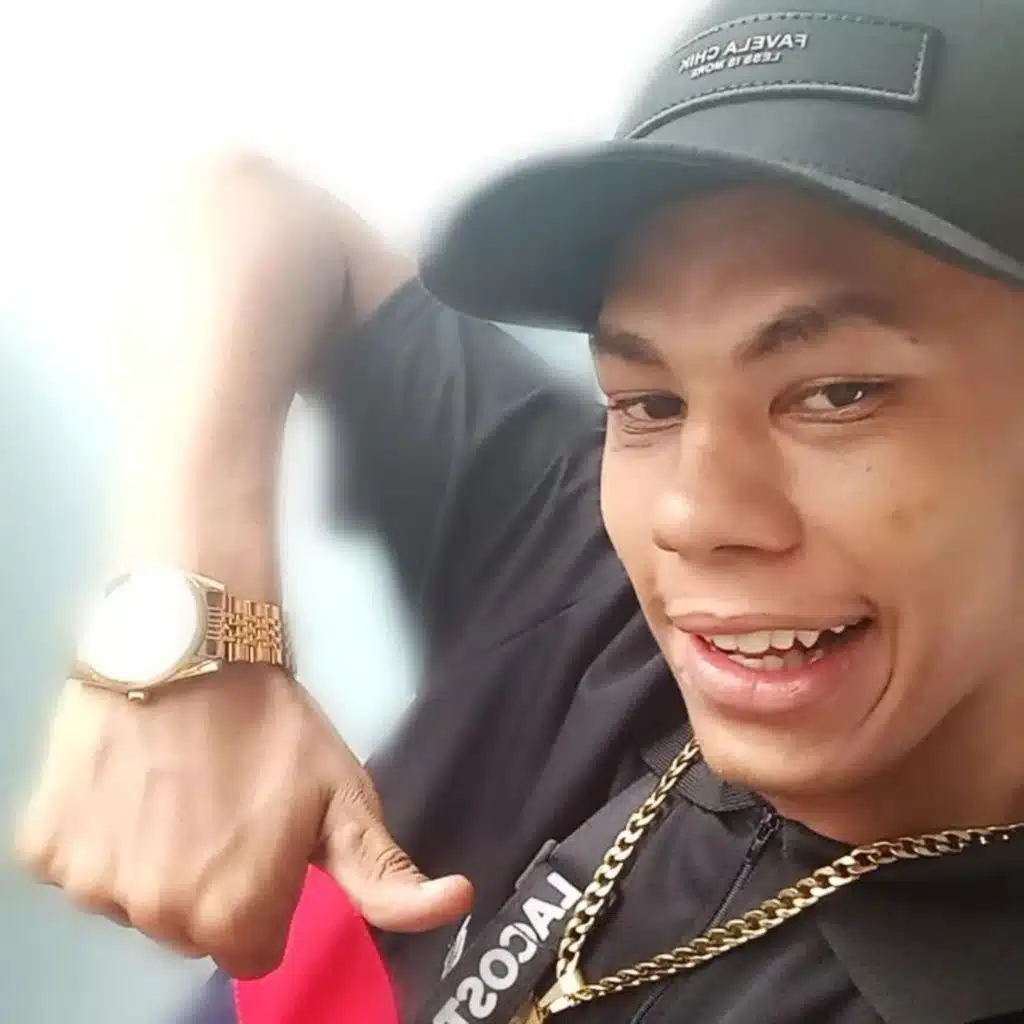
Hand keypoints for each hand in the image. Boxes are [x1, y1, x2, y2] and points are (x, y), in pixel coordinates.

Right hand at [15, 666, 473, 977]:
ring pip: (134, 901)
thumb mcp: (345, 798)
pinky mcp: (44, 849)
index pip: (253, 948)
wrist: (189, 646)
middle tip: (224, 804)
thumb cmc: (274, 725)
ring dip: (153, 860)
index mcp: (235, 919)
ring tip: (176, 786)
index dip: (266, 894)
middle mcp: (157, 919)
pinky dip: (101, 835)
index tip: (265, 838)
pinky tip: (131, 783)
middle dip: (212, 882)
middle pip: (192, 930)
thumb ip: (389, 874)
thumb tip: (458, 904)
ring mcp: (91, 886)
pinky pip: (79, 866)